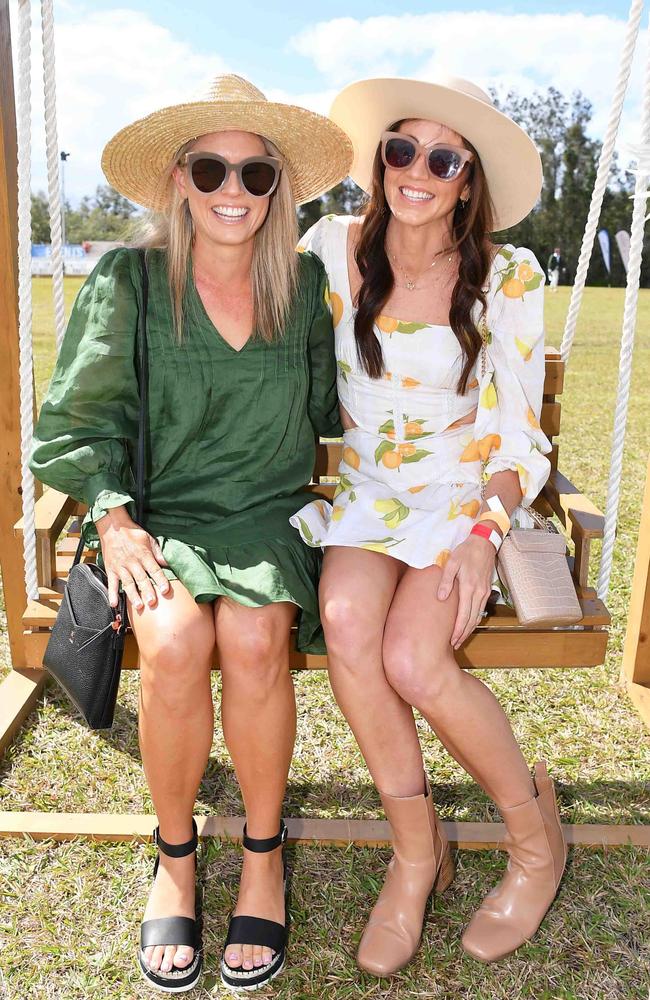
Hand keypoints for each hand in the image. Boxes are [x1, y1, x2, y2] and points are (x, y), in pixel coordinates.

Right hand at [96, 506, 170, 609]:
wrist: (113, 526)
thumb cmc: (132, 533)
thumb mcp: (149, 538)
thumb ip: (158, 552)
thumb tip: (167, 563)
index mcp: (144, 555)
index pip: (154, 569)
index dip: (160, 580)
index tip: (165, 590)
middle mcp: (132, 562)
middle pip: (141, 579)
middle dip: (147, 591)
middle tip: (153, 602)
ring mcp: (121, 566)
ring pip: (128, 583)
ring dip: (133, 595)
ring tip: (138, 606)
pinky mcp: (111, 569)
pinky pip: (111, 583)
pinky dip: (112, 593)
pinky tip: (114, 603)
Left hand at [436, 534, 495, 649]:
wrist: (484, 542)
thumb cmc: (466, 551)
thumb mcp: (452, 562)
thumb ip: (446, 580)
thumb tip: (441, 598)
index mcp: (468, 587)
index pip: (464, 615)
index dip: (458, 630)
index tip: (452, 640)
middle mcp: (478, 592)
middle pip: (472, 619)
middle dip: (463, 634)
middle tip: (455, 644)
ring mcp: (484, 592)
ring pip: (478, 616)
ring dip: (470, 629)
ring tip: (461, 638)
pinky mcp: (487, 590)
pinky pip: (481, 609)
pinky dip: (475, 620)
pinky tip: (469, 624)